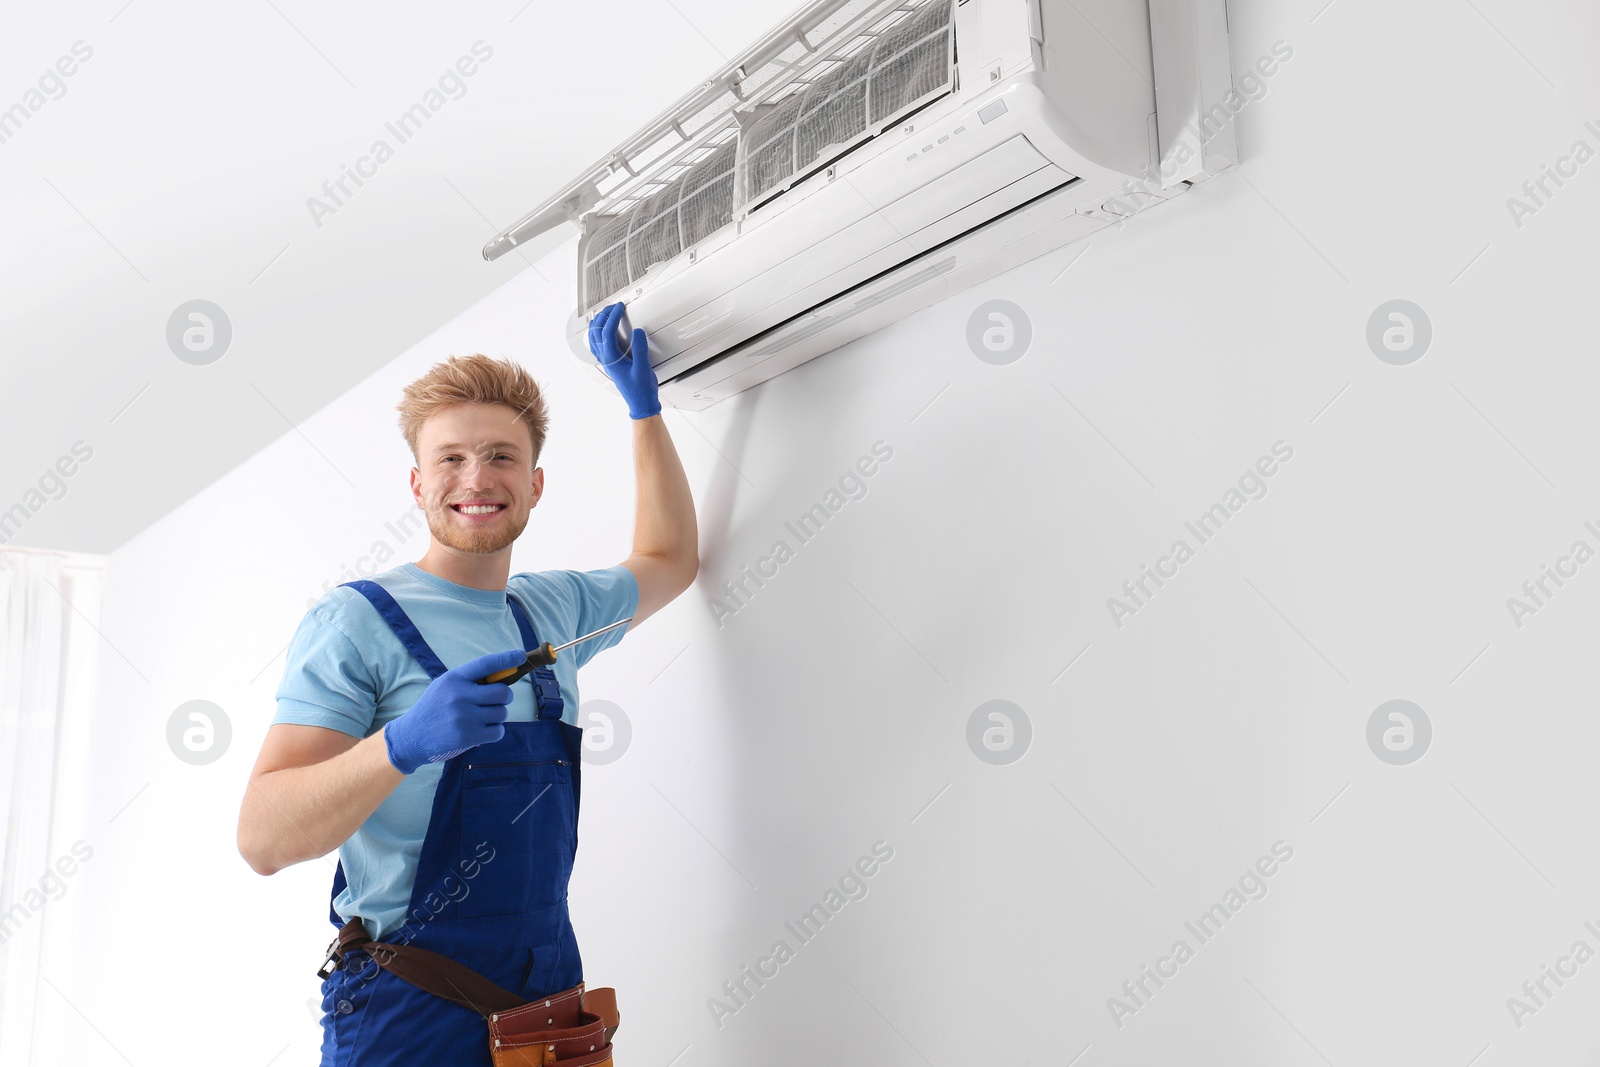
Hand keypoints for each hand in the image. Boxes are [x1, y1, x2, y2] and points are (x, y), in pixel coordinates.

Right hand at [382, 649, 527, 773]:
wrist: (411, 736)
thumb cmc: (435, 708)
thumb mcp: (446, 686)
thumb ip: (471, 680)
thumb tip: (506, 675)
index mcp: (454, 678)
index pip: (485, 664)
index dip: (506, 659)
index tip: (521, 655)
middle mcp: (459, 695)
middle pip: (503, 692)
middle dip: (504, 697)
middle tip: (493, 702)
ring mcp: (464, 716)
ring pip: (502, 713)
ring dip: (497, 716)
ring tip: (480, 719)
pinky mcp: (467, 736)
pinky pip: (498, 731)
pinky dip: (494, 731)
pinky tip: (480, 731)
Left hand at [587, 302, 661, 419]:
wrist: (640, 403)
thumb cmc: (640, 390)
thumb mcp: (643, 368)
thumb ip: (640, 348)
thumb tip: (637, 332)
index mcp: (611, 358)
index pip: (607, 331)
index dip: (613, 316)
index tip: (620, 307)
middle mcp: (605, 358)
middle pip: (597, 331)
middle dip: (604, 315)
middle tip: (614, 306)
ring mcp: (606, 361)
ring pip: (593, 338)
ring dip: (598, 323)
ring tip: (606, 313)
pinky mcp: (610, 363)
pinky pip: (597, 345)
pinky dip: (597, 334)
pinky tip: (602, 331)